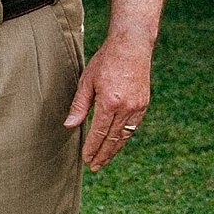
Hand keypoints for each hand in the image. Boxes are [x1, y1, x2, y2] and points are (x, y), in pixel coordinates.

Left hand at [64, 32, 153, 171]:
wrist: (132, 46)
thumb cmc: (105, 61)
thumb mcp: (87, 81)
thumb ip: (79, 105)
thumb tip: (70, 125)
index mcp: (110, 102)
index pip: (99, 133)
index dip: (92, 148)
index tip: (86, 159)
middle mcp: (126, 107)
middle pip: (113, 138)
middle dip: (103, 154)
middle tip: (95, 166)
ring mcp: (138, 106)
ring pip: (125, 134)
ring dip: (115, 149)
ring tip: (105, 159)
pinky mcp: (144, 103)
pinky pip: (134, 125)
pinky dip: (125, 136)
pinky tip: (117, 142)